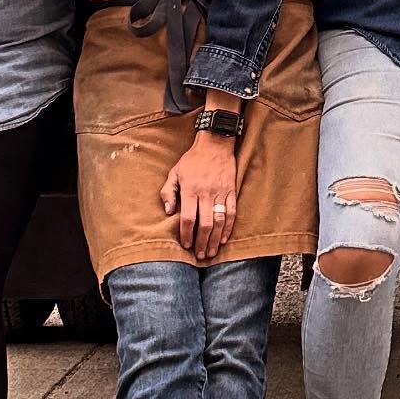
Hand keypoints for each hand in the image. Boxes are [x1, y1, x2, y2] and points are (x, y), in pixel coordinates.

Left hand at [160, 135, 238, 260]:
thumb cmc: (192, 159)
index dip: (186, 234)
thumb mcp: (174, 172)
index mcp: (190, 189)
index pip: (187, 218)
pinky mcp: (231, 191)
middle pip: (204, 224)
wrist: (215, 143)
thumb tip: (168, 212)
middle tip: (200, 255)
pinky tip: (224, 238)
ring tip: (212, 251)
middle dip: (202, 242)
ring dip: (215, 239)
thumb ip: (168, 192)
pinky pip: (232, 212)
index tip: (186, 245)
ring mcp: (220, 192)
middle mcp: (206, 193)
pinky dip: (228, 227)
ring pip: (219, 221)